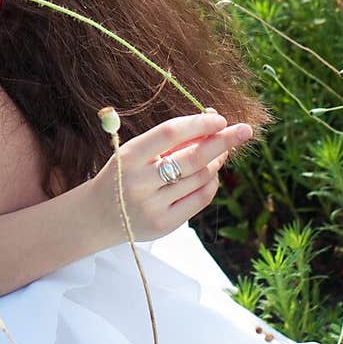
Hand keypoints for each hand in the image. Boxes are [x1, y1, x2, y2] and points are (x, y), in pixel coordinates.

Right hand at [90, 111, 252, 246]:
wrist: (96, 215)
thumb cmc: (123, 174)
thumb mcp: (136, 152)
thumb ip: (170, 140)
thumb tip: (214, 123)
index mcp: (129, 156)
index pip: (169, 133)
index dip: (198, 124)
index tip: (220, 118)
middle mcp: (139, 182)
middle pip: (192, 158)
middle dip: (223, 142)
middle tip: (245, 130)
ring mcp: (152, 206)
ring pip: (200, 178)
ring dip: (215, 162)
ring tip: (218, 153)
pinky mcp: (164, 225)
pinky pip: (200, 199)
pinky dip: (211, 183)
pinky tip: (210, 174)